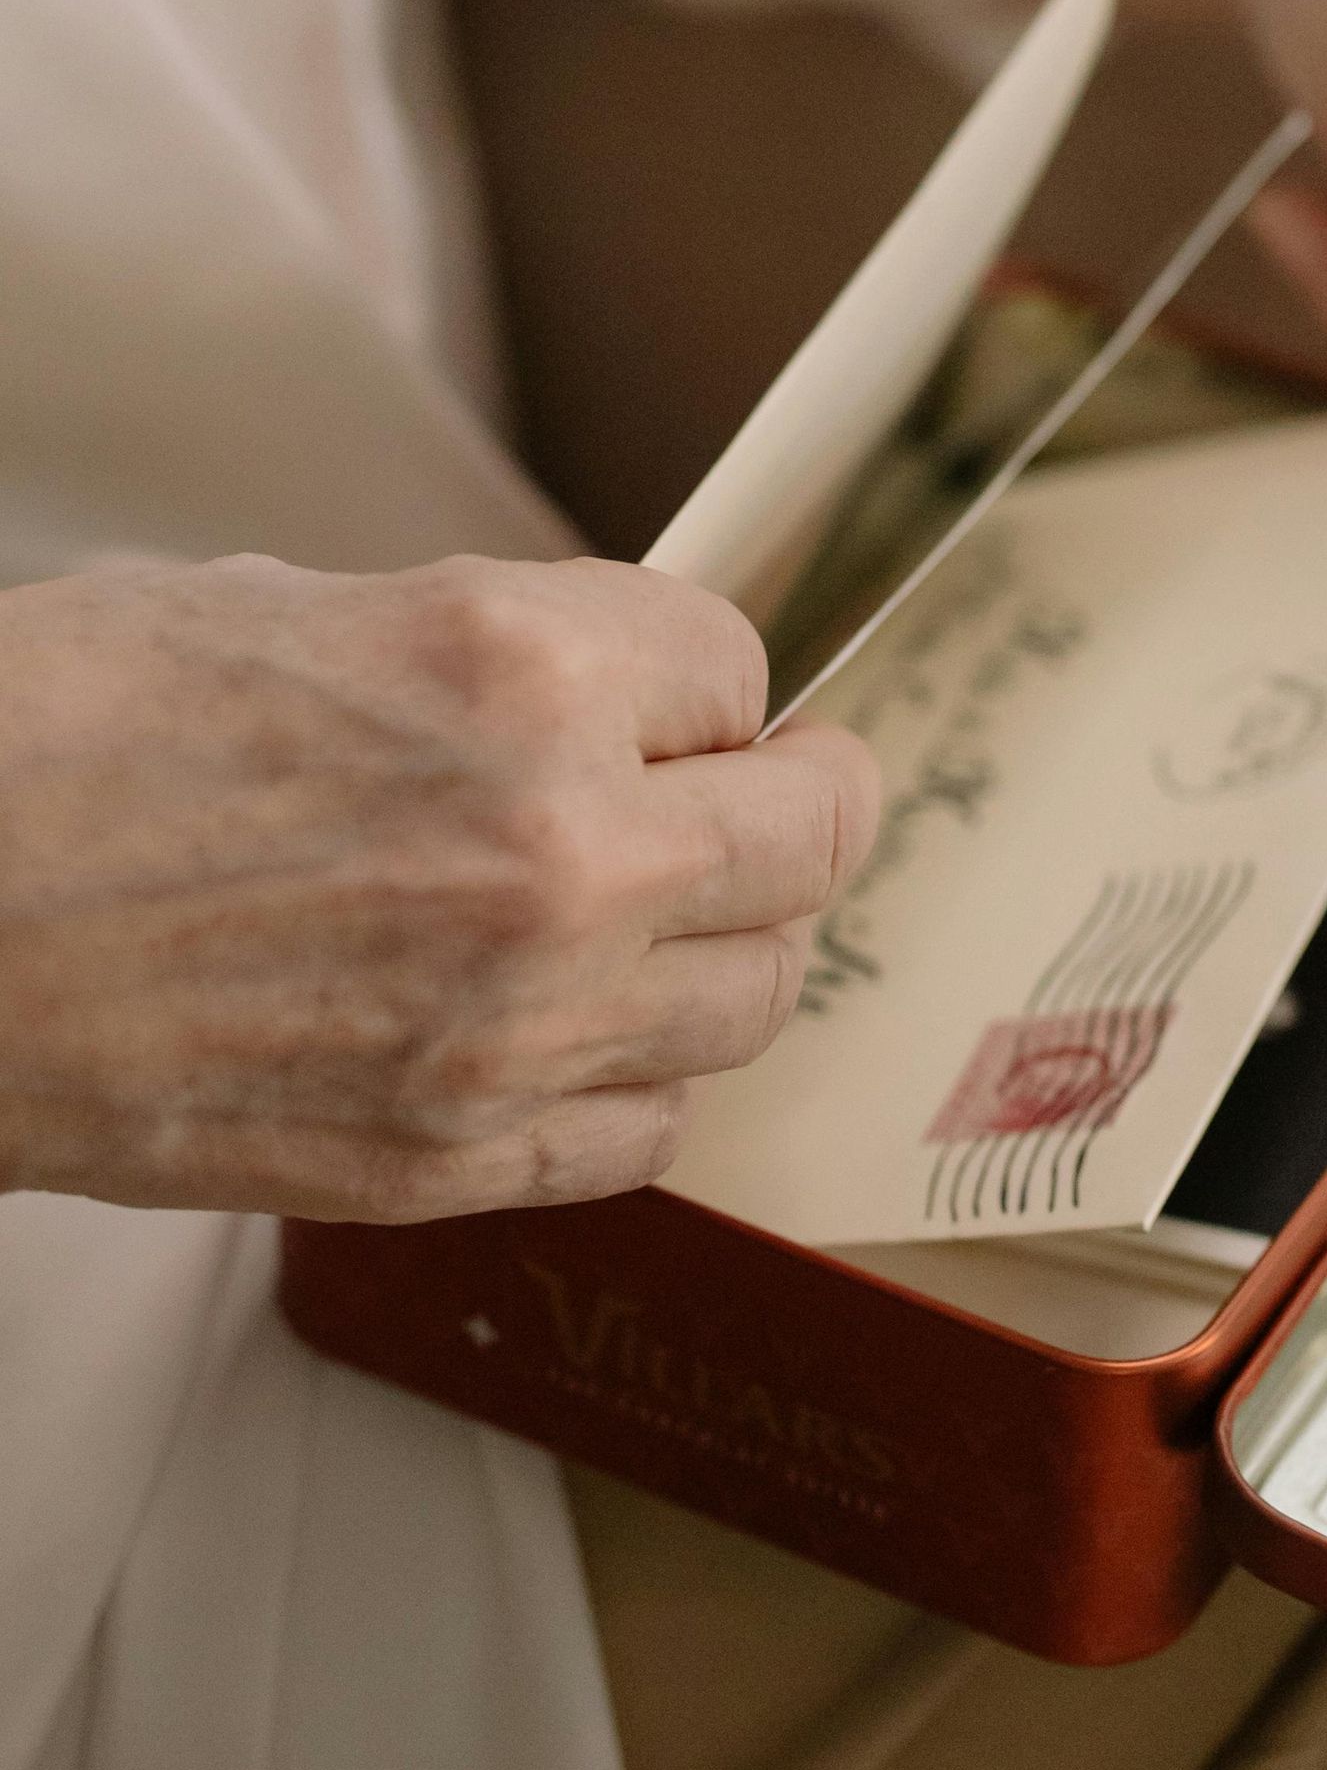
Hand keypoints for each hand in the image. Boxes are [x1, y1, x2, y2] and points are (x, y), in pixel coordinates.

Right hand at [0, 554, 877, 1220]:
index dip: (705, 680)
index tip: (678, 697)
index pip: (740, 665)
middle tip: (773, 789)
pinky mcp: (446, 1160)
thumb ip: (498, 656)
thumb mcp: (304, 609)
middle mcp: (559, 850)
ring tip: (667, 912)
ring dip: (728, 940)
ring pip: (755, 995)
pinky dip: (642, 1074)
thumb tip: (614, 698)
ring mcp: (515, 1025)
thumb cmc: (61, 739)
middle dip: (795, 798)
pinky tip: (582, 1030)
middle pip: (809, 836)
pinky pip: (646, 1129)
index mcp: (524, 669)